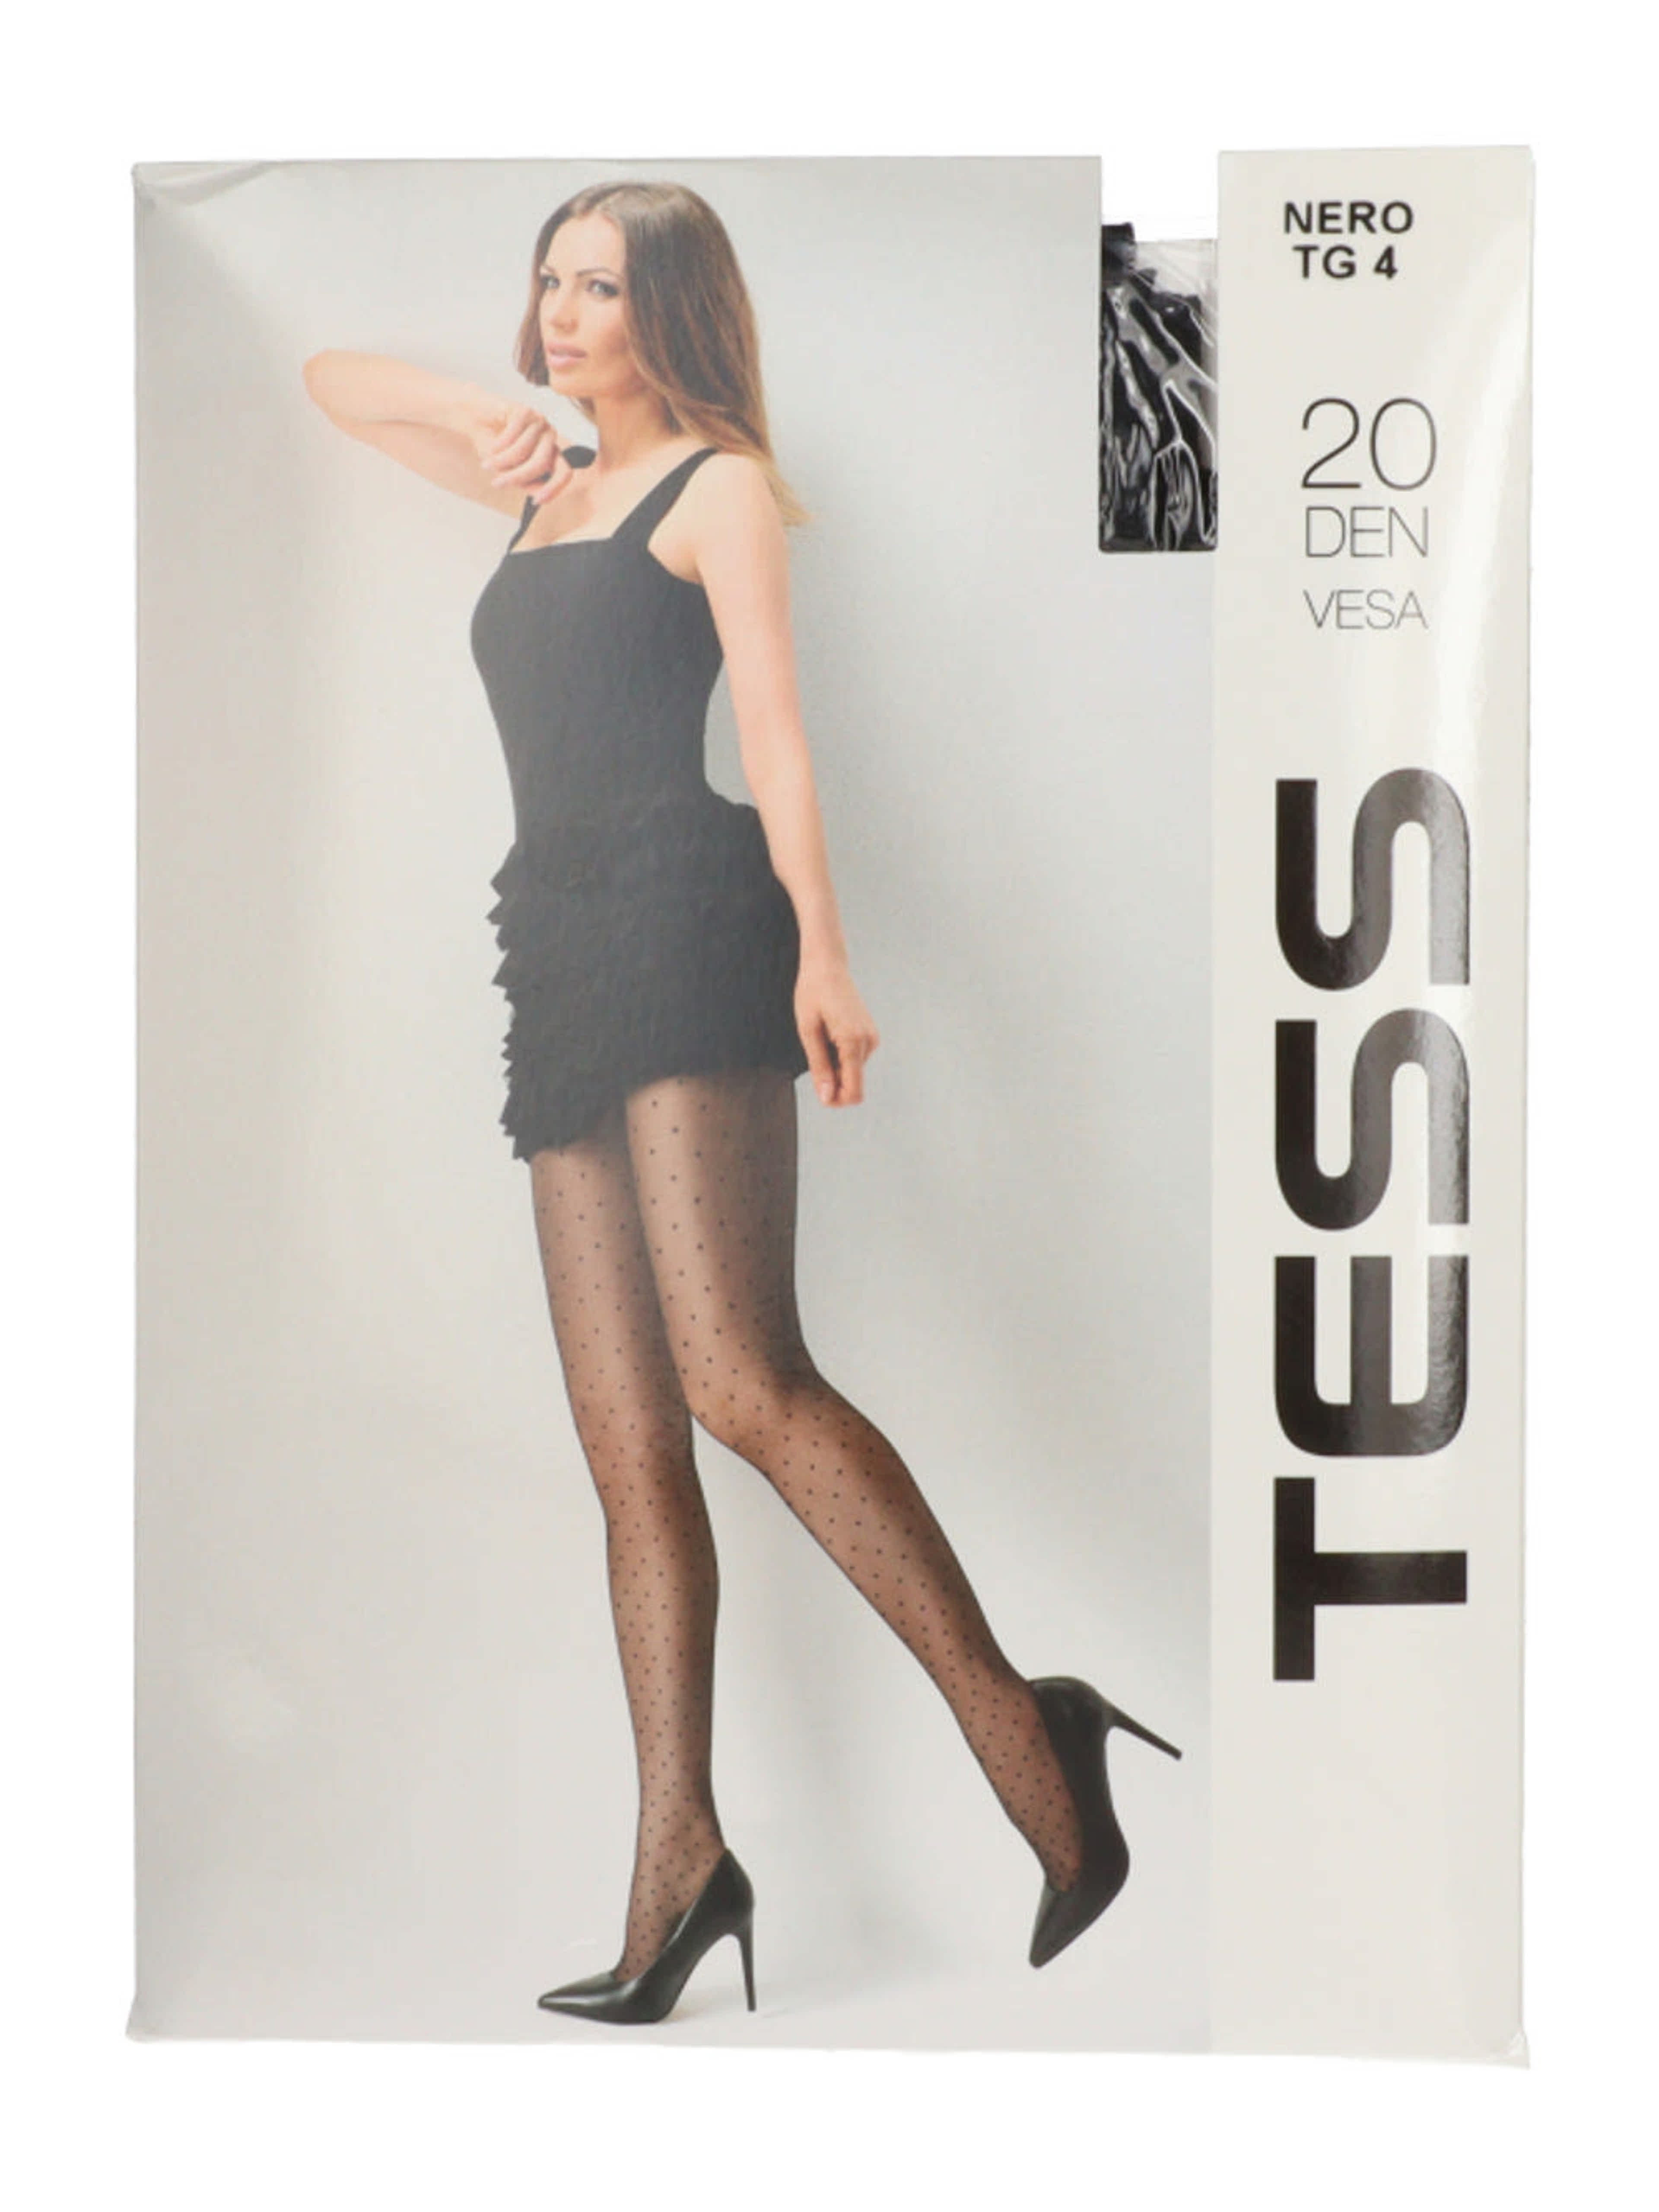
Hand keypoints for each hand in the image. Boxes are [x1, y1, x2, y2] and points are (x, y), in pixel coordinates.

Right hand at [474, 402, 574, 506]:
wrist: (475, 422)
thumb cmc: (495, 448)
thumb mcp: (510, 471)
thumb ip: (526, 482)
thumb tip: (538, 494)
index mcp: (551, 455)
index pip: (564, 472)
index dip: (554, 488)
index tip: (537, 501)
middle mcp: (549, 438)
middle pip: (541, 463)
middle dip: (516, 476)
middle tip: (496, 483)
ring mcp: (539, 423)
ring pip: (524, 450)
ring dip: (501, 461)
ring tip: (487, 464)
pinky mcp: (525, 411)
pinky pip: (512, 435)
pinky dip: (498, 446)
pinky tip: (492, 447)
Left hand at [796, 958, 879, 1106]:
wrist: (827, 966)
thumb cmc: (813, 993)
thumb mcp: (808, 1031)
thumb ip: (819, 1066)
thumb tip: (827, 1097)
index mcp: (854, 1041)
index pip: (854, 1091)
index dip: (836, 1100)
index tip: (819, 1091)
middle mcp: (868, 1042)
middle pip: (853, 1085)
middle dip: (832, 1081)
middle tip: (814, 1055)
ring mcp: (871, 1038)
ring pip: (853, 1072)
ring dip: (834, 1066)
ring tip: (821, 1039)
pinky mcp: (869, 1035)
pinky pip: (854, 1059)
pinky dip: (840, 1057)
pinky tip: (830, 1035)